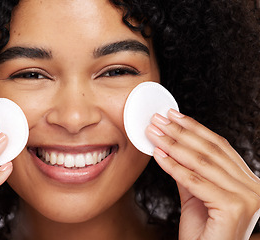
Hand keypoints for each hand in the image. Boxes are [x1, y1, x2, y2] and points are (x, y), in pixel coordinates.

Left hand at [146, 109, 259, 239]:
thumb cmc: (203, 232)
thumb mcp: (196, 195)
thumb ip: (190, 171)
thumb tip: (171, 145)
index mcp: (248, 182)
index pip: (219, 146)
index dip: (194, 128)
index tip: (173, 115)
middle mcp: (254, 187)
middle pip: (211, 151)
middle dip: (180, 132)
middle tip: (158, 119)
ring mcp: (248, 198)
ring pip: (202, 162)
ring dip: (173, 144)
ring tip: (154, 133)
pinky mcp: (234, 208)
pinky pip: (195, 181)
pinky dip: (173, 166)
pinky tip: (158, 154)